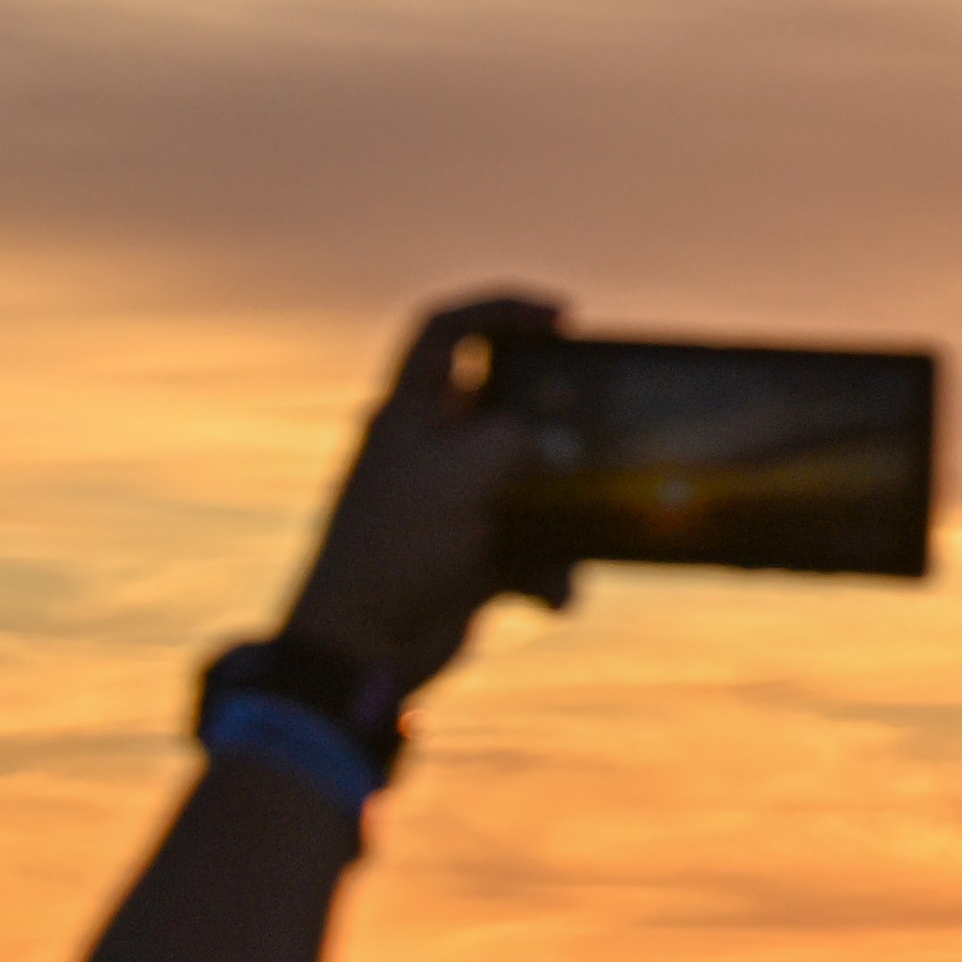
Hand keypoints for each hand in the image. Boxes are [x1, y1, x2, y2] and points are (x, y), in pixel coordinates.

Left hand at [278, 294, 556, 711]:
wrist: (362, 652)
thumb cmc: (395, 549)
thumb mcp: (462, 472)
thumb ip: (520, 438)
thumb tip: (559, 446)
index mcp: (406, 416)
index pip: (443, 332)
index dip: (499, 308)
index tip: (562, 318)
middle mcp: (429, 453)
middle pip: (504, 405)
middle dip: (556, 417)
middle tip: (598, 419)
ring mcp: (453, 506)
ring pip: (530, 479)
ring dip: (563, 509)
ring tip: (582, 533)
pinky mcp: (473, 556)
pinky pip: (533, 545)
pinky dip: (551, 569)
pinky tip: (553, 593)